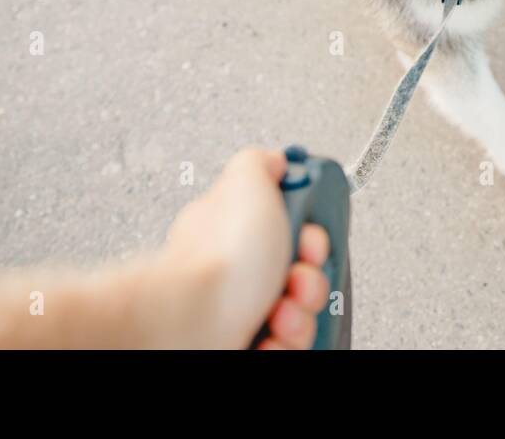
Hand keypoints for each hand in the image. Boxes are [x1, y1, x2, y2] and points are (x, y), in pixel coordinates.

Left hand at [163, 148, 330, 348]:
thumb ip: (261, 164)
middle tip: (295, 279)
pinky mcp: (248, 343)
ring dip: (302, 315)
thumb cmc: (215, 260)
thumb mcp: (245, 184)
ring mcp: (243, 310)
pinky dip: (286, 343)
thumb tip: (276, 160)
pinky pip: (288, 345)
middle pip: (304, 273)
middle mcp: (241, 271)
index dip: (313, 234)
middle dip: (311, 279)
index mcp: (240, 230)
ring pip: (301, 313)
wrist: (191, 323)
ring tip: (279, 315)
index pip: (296, 228)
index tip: (309, 237)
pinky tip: (271, 337)